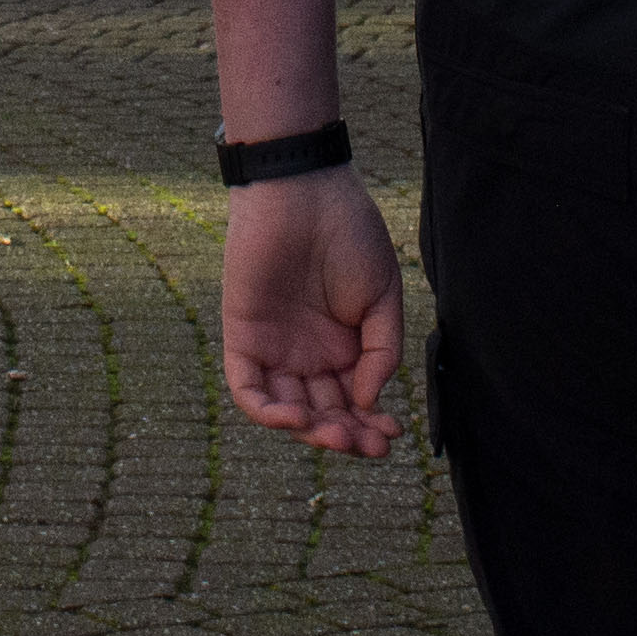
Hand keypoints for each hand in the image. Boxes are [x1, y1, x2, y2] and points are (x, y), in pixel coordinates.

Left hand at [220, 166, 406, 457]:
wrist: (305, 190)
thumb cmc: (349, 234)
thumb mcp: (382, 297)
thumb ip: (381, 352)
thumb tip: (368, 401)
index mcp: (342, 346)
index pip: (352, 402)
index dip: (370, 425)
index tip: (394, 435)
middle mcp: (307, 353)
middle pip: (322, 413)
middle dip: (346, 436)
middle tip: (370, 445)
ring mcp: (274, 347)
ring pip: (287, 409)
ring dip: (310, 431)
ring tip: (339, 435)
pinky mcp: (242, 336)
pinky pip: (247, 388)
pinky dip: (266, 412)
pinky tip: (295, 418)